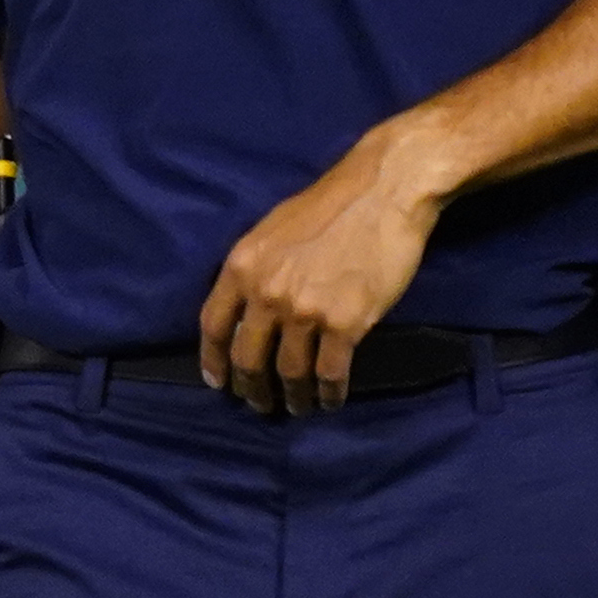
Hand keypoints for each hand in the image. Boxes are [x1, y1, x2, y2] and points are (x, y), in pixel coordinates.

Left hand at [199, 124, 447, 412]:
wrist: (384, 191)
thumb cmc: (330, 205)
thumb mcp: (270, 230)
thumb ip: (253, 269)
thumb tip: (246, 305)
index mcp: (241, 267)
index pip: (214, 326)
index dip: (214, 360)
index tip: (217, 382)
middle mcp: (266, 293)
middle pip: (247, 358)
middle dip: (251, 388)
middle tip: (258, 404)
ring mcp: (304, 311)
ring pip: (289, 371)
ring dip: (291, 397)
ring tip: (296, 407)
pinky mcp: (345, 323)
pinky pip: (330, 372)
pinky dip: (329, 393)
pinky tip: (330, 400)